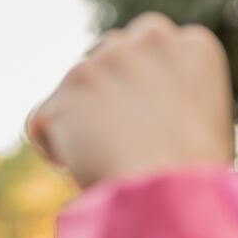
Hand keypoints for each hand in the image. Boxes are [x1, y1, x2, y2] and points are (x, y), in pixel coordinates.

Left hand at [25, 13, 233, 189]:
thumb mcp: (198, 126)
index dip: (134, 94)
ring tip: (106, 161)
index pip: (144, 50)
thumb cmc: (189, 183)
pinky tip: (80, 168)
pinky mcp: (72, 85)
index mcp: (192, 46)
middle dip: (98, 98)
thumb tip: (131, 108)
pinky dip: (51, 149)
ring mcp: (109, 58)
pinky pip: (40, 121)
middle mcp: (151, 40)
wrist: (168, 198)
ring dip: (77, 127)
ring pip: (71, 93)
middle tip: (113, 145)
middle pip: (103, 61)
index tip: (143, 128)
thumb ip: (168, 98)